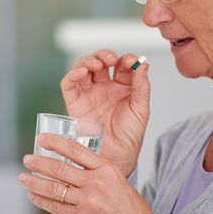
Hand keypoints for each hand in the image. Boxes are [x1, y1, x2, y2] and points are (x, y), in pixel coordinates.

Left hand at [19, 134, 153, 213]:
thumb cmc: (126, 199)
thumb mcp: (115, 174)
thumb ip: (94, 165)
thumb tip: (70, 156)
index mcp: (104, 167)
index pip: (75, 150)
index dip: (55, 142)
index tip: (42, 138)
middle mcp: (95, 182)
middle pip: (60, 169)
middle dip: (39, 163)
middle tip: (27, 158)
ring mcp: (87, 201)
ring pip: (55, 189)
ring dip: (35, 182)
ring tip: (24, 177)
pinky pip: (57, 207)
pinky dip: (42, 200)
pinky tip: (34, 195)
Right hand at [60, 49, 149, 176]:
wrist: (117, 158)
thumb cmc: (130, 136)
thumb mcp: (141, 109)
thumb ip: (142, 86)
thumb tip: (143, 64)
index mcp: (123, 87)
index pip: (121, 65)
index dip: (125, 59)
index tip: (131, 61)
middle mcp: (104, 87)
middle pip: (100, 61)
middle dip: (104, 55)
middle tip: (110, 59)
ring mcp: (89, 94)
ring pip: (83, 68)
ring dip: (88, 61)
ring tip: (96, 64)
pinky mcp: (75, 102)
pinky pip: (69, 84)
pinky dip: (72, 74)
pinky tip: (81, 72)